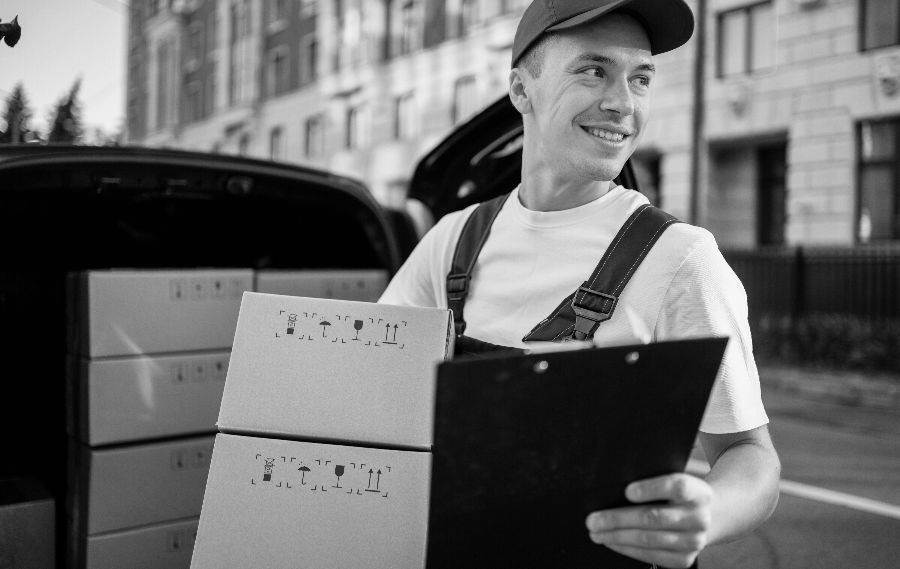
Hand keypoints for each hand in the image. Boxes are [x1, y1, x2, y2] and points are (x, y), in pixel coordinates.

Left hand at [585, 473, 712, 567]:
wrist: (705, 518)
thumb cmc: (677, 495)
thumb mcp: (673, 480)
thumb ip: (652, 480)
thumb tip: (616, 487)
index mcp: (699, 492)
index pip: (677, 486)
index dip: (652, 488)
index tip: (627, 491)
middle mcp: (700, 518)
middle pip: (654, 517)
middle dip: (618, 519)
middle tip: (593, 519)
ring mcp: (694, 542)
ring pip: (648, 539)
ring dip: (617, 537)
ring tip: (597, 532)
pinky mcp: (684, 560)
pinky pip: (650, 556)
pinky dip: (627, 549)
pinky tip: (612, 542)